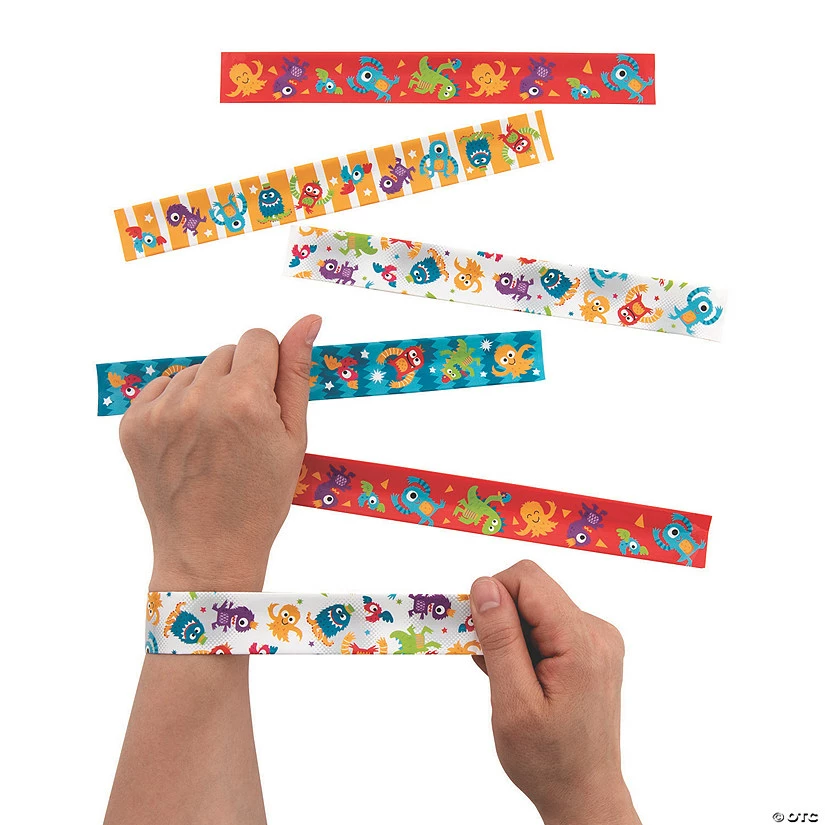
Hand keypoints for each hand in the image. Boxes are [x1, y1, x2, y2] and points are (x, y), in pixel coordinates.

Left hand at [119, 318, 321, 591]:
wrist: (208, 549)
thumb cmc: (260, 498)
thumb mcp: (292, 436)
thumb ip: (297, 372)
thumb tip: (308, 321)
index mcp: (245, 399)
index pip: (257, 338)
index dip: (268, 366)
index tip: (267, 399)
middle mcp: (198, 399)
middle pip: (225, 352)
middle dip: (239, 378)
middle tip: (242, 427)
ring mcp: (160, 412)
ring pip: (194, 371)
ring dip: (208, 393)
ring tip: (214, 439)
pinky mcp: (133, 425)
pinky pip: (163, 389)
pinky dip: (178, 406)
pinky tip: (190, 441)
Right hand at [470, 560, 640, 824]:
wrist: (584, 795)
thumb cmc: (548, 760)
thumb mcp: (513, 703)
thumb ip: (500, 639)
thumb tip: (484, 586)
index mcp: (582, 642)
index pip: (527, 579)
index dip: (492, 596)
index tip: (476, 634)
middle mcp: (596, 631)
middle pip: (532, 591)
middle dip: (499, 618)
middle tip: (487, 662)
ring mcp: (596, 639)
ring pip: (536, 608)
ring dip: (510, 635)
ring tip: (506, 679)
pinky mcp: (590, 648)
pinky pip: (546, 625)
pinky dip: (523, 645)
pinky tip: (518, 678)